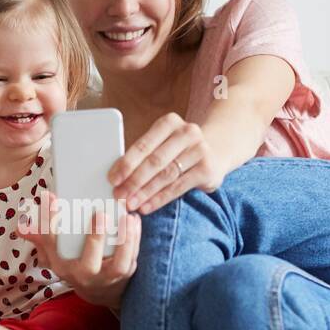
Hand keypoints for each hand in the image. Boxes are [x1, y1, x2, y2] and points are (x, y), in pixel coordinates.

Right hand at [14, 189, 141, 309]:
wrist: (99, 290)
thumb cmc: (74, 263)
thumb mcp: (53, 254)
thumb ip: (41, 237)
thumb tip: (21, 226)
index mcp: (61, 266)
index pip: (51, 246)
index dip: (49, 223)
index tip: (51, 198)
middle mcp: (83, 276)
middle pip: (87, 264)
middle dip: (94, 239)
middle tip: (100, 214)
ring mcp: (106, 278)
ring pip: (118, 264)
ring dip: (124, 241)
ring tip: (126, 216)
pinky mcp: (125, 275)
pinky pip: (132, 259)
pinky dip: (135, 240)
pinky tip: (134, 221)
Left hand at [109, 113, 225, 214]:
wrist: (216, 151)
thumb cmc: (178, 150)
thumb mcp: (162, 144)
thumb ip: (144, 155)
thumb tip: (117, 177)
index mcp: (170, 122)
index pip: (144, 144)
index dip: (127, 163)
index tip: (113, 178)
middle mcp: (187, 133)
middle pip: (155, 161)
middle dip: (134, 180)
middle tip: (119, 195)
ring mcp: (200, 150)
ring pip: (166, 175)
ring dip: (145, 192)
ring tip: (130, 203)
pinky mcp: (207, 169)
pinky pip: (178, 187)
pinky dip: (159, 199)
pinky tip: (147, 206)